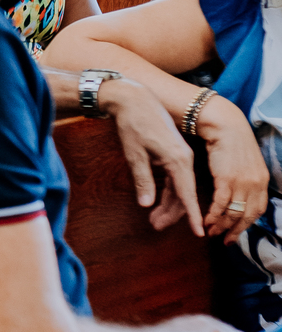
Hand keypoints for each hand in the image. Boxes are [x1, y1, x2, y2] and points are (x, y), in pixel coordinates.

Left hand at [100, 78, 203, 235]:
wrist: (134, 99)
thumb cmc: (133, 125)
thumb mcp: (135, 155)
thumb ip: (143, 180)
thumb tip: (147, 203)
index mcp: (177, 159)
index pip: (187, 193)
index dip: (192, 214)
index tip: (199, 232)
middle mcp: (184, 158)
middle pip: (182, 193)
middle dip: (172, 213)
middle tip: (156, 227)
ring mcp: (180, 155)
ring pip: (178, 186)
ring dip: (167, 204)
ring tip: (154, 221)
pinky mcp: (173, 153)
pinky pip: (175, 177)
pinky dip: (167, 191)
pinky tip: (158, 202)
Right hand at [195, 97, 269, 242]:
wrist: (225, 125)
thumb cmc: (232, 142)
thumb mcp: (247, 163)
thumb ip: (247, 179)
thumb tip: (240, 196)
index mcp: (262, 180)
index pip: (258, 210)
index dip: (246, 225)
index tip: (236, 234)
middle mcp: (255, 183)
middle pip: (246, 216)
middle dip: (234, 231)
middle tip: (223, 240)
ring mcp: (242, 182)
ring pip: (232, 212)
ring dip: (221, 225)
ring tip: (211, 231)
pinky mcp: (226, 179)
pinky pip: (220, 204)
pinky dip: (213, 215)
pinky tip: (205, 220)